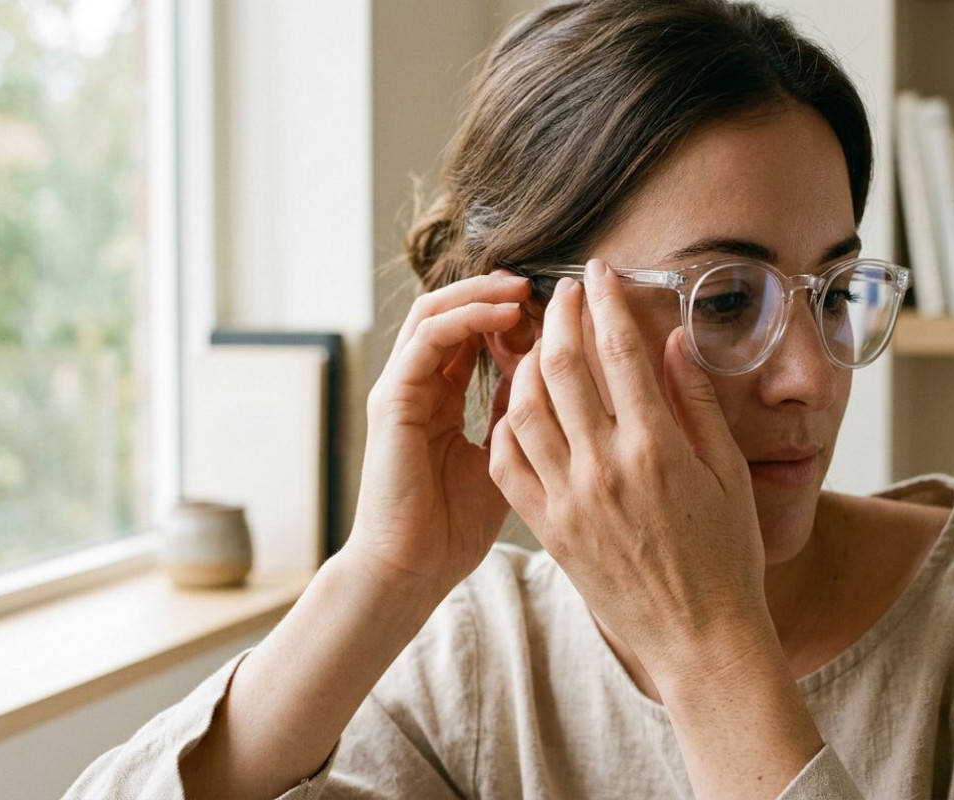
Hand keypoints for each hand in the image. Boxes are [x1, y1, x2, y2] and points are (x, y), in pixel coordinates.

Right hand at [347, 272, 530, 598]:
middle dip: (498, 292)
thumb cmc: (455, 527)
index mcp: (441, 398)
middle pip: (453, 312)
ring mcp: (401, 388)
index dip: (514, 314)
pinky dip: (467, 317)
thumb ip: (519, 414)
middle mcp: (417, 385)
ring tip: (527, 288)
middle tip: (547, 284)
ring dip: (484, 294)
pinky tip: (505, 315)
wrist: (411, 570)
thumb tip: (554, 375)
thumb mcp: (503, 457)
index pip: (473, 334)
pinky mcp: (393, 398)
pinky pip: (429, 338)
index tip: (560, 308)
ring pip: (437, 311)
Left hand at [488, 258, 768, 677]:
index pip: (619, 350)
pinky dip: (507, 424)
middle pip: (562, 366)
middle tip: (562, 290)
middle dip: (558, 315)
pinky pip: (508, 462)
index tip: (600, 271)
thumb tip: (673, 341)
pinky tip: (520, 405)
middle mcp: (605, 468)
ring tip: (538, 341)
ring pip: (524, 408)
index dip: (605, 300)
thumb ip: (697, 402)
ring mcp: (569, 499)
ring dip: (525, 363)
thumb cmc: (726, 555)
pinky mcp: (547, 529)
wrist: (699, 637)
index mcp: (656, 447)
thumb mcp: (729, 472)